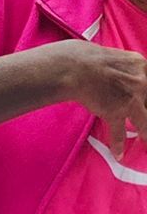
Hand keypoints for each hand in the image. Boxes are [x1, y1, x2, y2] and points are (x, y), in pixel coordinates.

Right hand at [51, 39, 146, 155]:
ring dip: (145, 134)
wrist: (73, 66)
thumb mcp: (120, 58)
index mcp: (141, 66)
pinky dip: (117, 144)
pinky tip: (119, 154)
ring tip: (145, 142)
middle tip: (142, 120)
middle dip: (144, 112)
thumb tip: (136, 82)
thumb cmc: (90, 58)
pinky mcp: (115, 111)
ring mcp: (129, 99)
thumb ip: (132, 70)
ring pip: (144, 122)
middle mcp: (141, 82)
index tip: (143, 106)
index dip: (146, 96)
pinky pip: (119, 132)